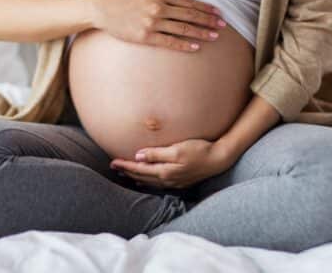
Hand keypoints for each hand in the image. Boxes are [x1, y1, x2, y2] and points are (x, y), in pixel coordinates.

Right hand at [93, 0, 227, 51]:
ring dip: (201, 33)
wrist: (104, 10)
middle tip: (223, 26)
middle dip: (209, 20)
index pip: (189, 2)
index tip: (218, 12)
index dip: (205, 8)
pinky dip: (184, 45)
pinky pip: (169, 42)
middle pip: (190, 15)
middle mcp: (159, 7)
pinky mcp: (146, 36)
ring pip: (183, 28)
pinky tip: (195, 47)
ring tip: (214, 37)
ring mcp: (153, 23)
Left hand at [109, 138, 232, 188]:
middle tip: (114, 167)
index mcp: (165, 171)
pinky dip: (148, 181)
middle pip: (142, 176)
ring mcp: (174, 181)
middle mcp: (167, 179)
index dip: (125, 166)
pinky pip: (158, 183)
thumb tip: (138, 156)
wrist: (218, 159)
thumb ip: (157, 154)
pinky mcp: (180, 180)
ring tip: (126, 174)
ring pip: (149, 181)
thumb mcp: (177, 149)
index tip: (113, 163)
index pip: (139, 169)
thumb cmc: (199, 150)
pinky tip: (146, 179)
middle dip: (127, 172)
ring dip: (136, 177)